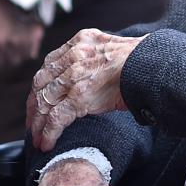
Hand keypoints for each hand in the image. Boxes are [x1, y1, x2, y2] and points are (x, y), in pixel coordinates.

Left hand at [27, 29, 143, 151]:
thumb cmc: (140, 62)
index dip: (40, 85)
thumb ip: (92, 58)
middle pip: (41, 82)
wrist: (153, 66)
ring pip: (45, 101)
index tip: (37, 99)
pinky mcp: (80, 96)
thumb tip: (87, 76)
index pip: (49, 64)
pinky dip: (48, 132)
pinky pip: (56, 117)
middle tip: (32, 122)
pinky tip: (46, 143)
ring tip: (37, 137)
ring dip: (37, 123)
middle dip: (33, 105)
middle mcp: (73, 56)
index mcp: (80, 42)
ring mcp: (75, 76)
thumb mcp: (110, 49)